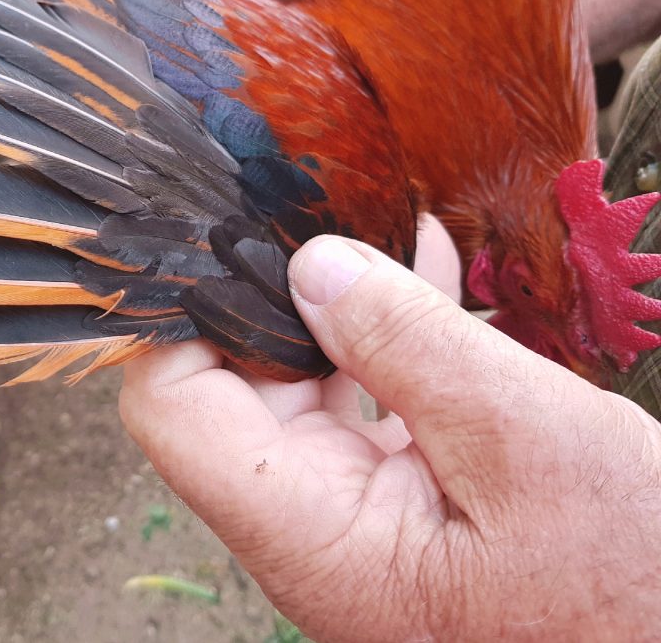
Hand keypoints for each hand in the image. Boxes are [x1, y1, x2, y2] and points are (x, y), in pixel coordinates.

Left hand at [120, 225, 660, 640]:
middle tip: (320, 204)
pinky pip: (360, 405)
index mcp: (310, 535)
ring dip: (337, 305)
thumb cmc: (629, 584)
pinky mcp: (392, 502)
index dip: (184, 316)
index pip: (172, 409)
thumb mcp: (525, 439)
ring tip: (386, 226)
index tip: (228, 234)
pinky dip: (385, 341)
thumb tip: (309, 263)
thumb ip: (406, 345)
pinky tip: (426, 277)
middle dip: (273, 290)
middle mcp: (306, 530)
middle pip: (229, 386)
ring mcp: (347, 516)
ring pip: (299, 386)